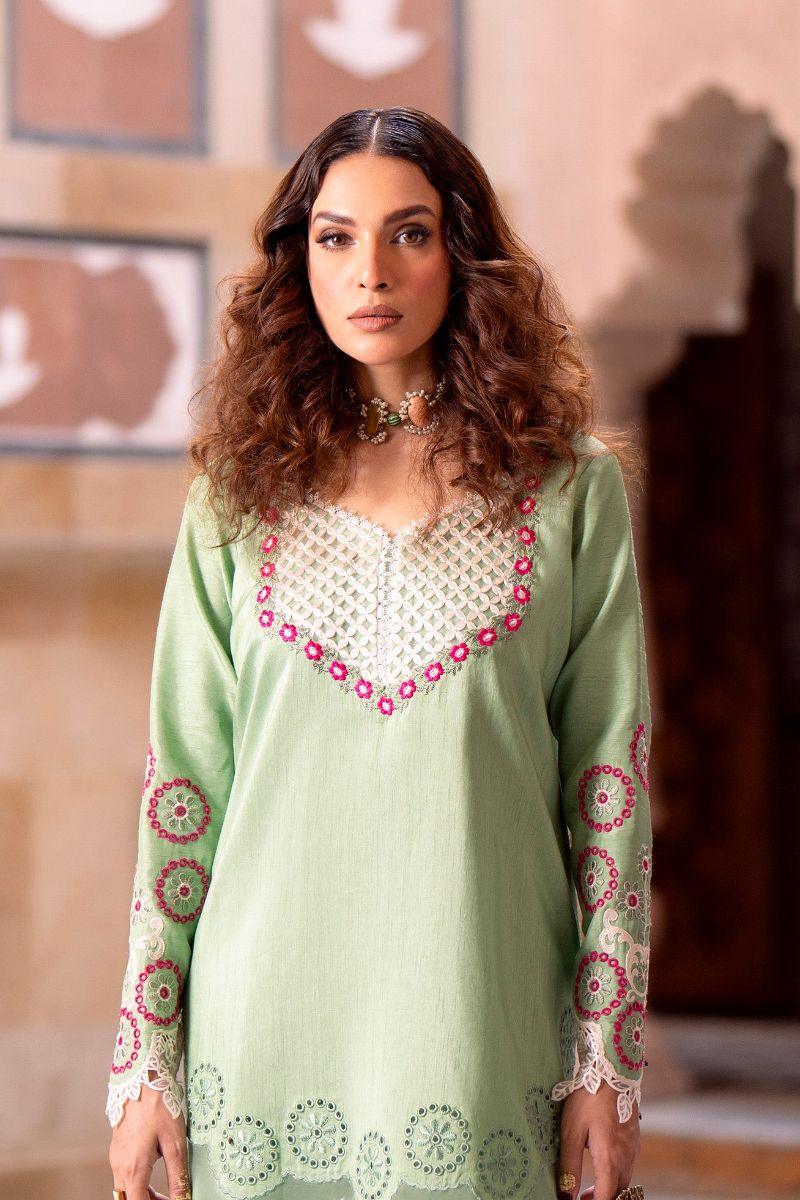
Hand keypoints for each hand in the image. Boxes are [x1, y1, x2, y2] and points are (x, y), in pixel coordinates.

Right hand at [109, 1071, 190, 1199]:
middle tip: (171, 1198)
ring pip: (125, 1189)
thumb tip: (182, 1199)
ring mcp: (115, 1157)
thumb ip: (178, 1176)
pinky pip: (124, 1174)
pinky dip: (138, 1181)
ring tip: (165, 1190)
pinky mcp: (117, 1148)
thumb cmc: (160, 1107)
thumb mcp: (176, 1143)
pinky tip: (154, 1168)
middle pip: (129, 1199)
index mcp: (133, 1169)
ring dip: (143, 1194)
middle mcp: (119, 1166)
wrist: (141, 1078)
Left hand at [556, 1079, 639, 1199]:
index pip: (605, 1198)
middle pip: (618, 1193)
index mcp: (610, 1160)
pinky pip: (628, 1166)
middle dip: (601, 1199)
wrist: (612, 1071)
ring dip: (609, 1188)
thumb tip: (567, 1194)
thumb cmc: (588, 1098)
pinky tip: (601, 1162)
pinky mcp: (634, 1139)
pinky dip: (616, 1174)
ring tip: (589, 1186)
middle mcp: (626, 1158)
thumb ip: (570, 1166)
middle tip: (581, 1197)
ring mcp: (633, 1149)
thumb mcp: (572, 1131)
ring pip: (625, 1181)